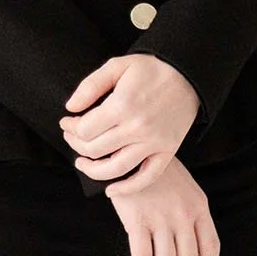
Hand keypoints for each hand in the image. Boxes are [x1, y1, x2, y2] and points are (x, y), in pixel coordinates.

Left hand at [60, 53, 198, 192]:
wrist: (189, 75)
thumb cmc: (151, 69)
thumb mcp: (117, 65)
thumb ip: (90, 86)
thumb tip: (70, 108)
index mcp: (123, 106)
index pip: (85, 130)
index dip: (71, 128)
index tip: (67, 122)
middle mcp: (138, 128)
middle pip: (95, 149)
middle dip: (76, 144)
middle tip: (72, 137)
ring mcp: (154, 142)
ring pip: (115, 169)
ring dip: (92, 170)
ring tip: (81, 163)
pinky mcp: (167, 151)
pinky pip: (146, 177)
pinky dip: (128, 188)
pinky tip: (111, 190)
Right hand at [106, 158, 218, 255]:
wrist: (131, 151)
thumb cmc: (157, 170)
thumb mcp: (185, 187)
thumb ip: (191, 213)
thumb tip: (190, 243)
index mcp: (199, 207)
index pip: (210, 246)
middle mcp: (183, 216)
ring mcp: (160, 219)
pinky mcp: (137, 221)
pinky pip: (142, 255)